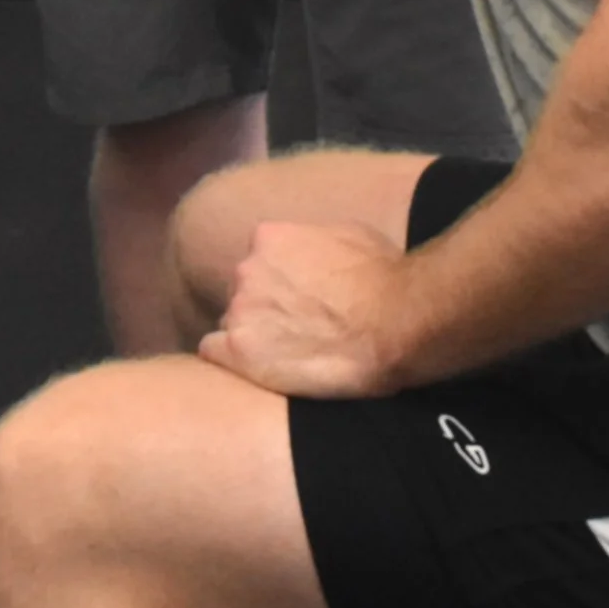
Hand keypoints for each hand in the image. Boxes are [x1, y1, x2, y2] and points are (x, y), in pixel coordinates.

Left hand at [198, 220, 411, 398]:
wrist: (395, 322)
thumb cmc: (383, 278)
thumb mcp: (346, 236)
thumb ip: (312, 242)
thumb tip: (309, 255)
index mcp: (267, 237)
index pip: (256, 264)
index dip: (276, 287)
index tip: (296, 305)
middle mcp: (245, 268)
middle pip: (241, 294)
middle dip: (263, 311)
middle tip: (295, 333)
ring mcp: (240, 309)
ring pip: (232, 325)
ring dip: (253, 338)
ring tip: (287, 358)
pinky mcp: (240, 352)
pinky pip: (213, 354)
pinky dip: (231, 363)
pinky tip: (257, 371)